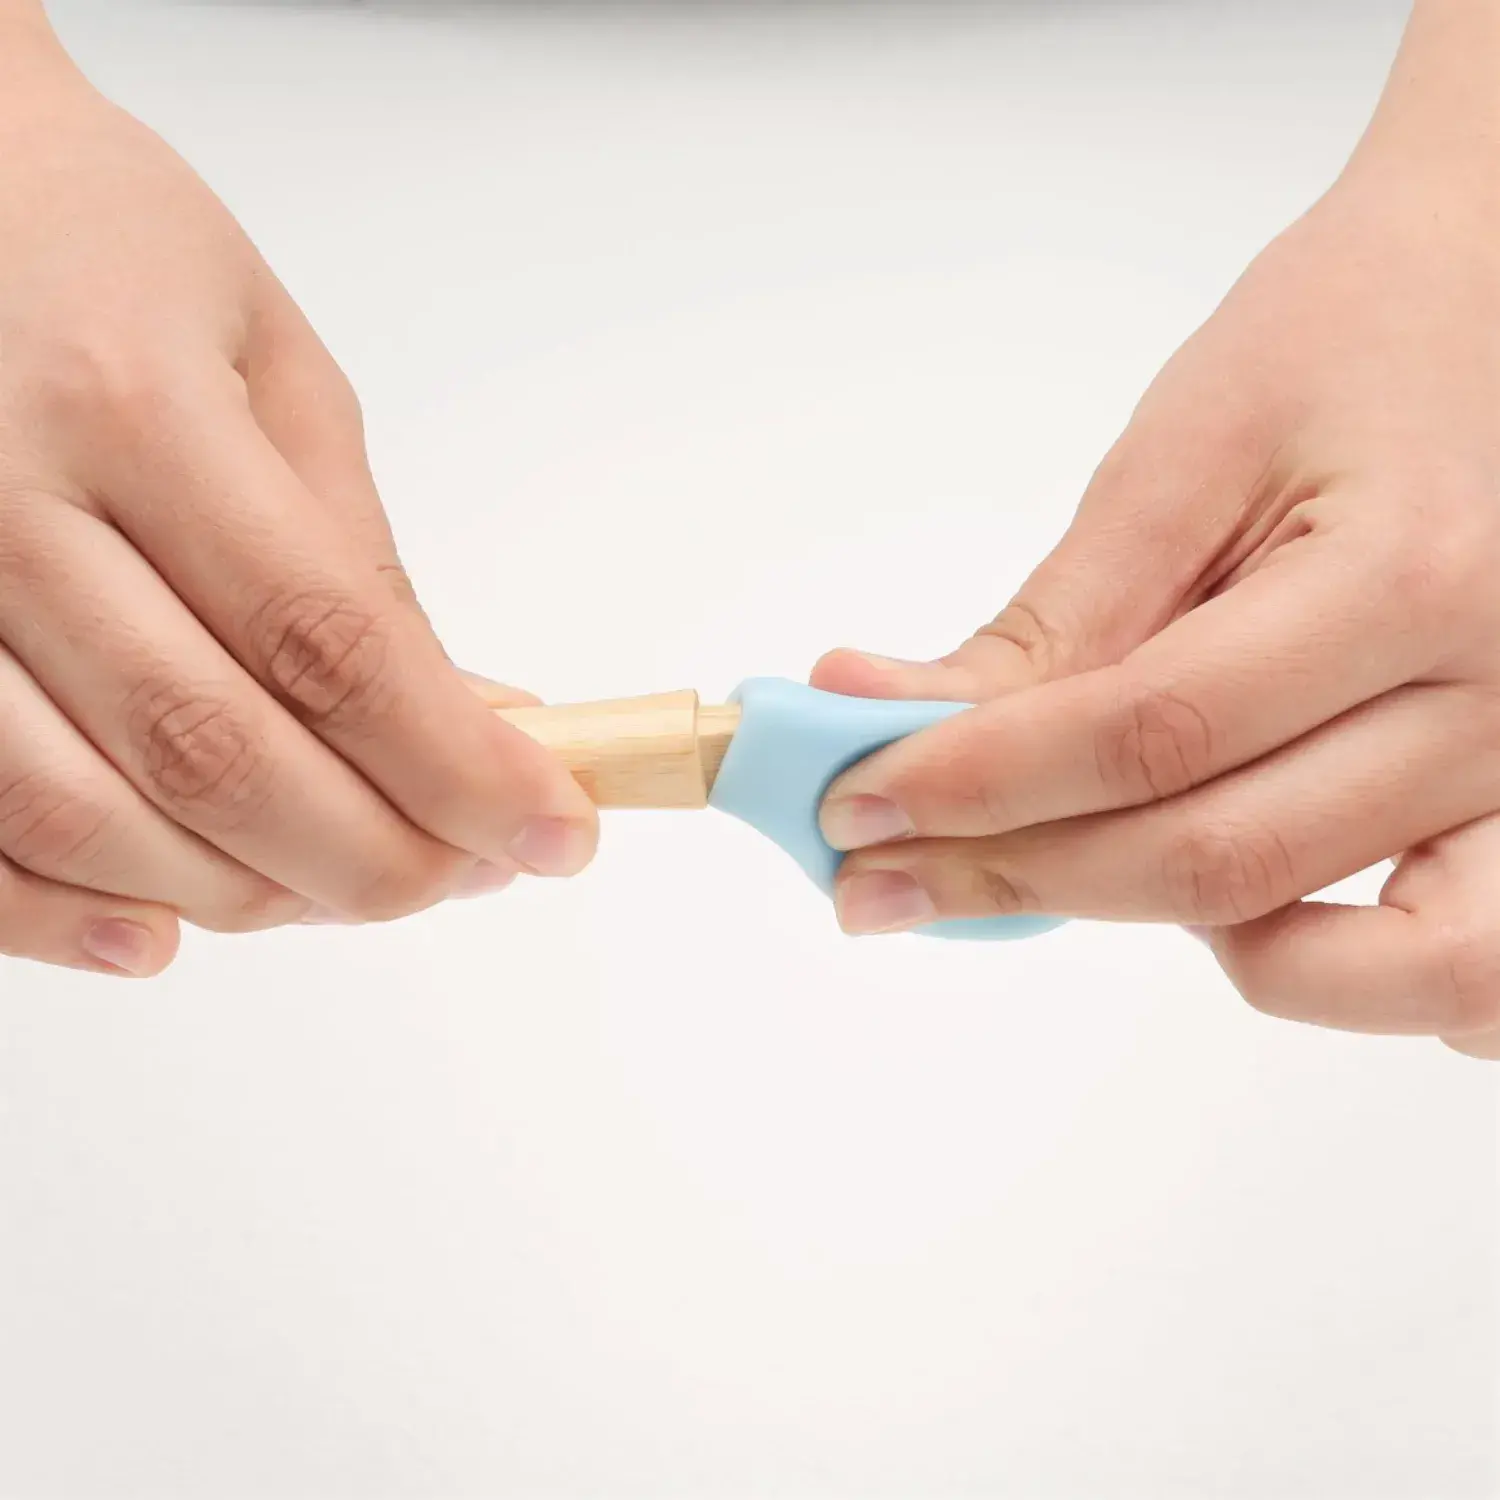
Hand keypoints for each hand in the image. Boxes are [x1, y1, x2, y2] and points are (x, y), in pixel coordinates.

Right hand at [0, 27, 595, 976]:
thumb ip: (353, 552)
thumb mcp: (268, 363)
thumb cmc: (103, 249)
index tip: (554, 831)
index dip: (458, 767)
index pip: (333, 645)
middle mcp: (0, 501)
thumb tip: (470, 716)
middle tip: (473, 872)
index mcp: (133, 406)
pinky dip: (59, 912)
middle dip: (375, 855)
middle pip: (216, 752)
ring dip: (250, 892)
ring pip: (89, 812)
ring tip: (363, 888)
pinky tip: (163, 935)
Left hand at [812, 3, 1499, 1057]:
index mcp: (1405, 581)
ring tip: (1045, 875)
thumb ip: (1056, 617)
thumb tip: (889, 718)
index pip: (1144, 737)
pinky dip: (1324, 973)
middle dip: (1015, 875)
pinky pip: (1454, 969)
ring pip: (1336, 951)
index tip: (851, 802)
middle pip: (1216, 862)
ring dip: (1155, 935)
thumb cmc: (1359, 331)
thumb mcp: (1189, 451)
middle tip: (883, 877)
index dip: (975, 785)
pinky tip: (1217, 914)